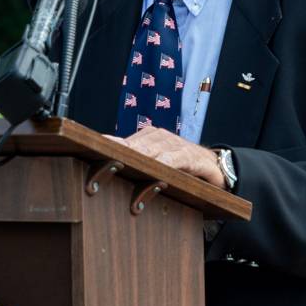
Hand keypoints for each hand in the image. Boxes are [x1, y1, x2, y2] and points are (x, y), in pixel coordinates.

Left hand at [106, 127, 225, 188]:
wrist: (214, 166)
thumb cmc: (180, 166)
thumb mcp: (157, 165)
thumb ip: (138, 165)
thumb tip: (110, 168)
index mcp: (147, 139)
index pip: (123, 141)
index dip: (109, 145)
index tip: (90, 147)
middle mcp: (158, 138)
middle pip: (133, 145)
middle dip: (119, 153)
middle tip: (103, 160)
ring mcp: (173, 145)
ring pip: (150, 150)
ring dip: (137, 159)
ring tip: (121, 162)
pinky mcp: (188, 155)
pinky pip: (173, 158)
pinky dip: (163, 163)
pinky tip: (155, 168)